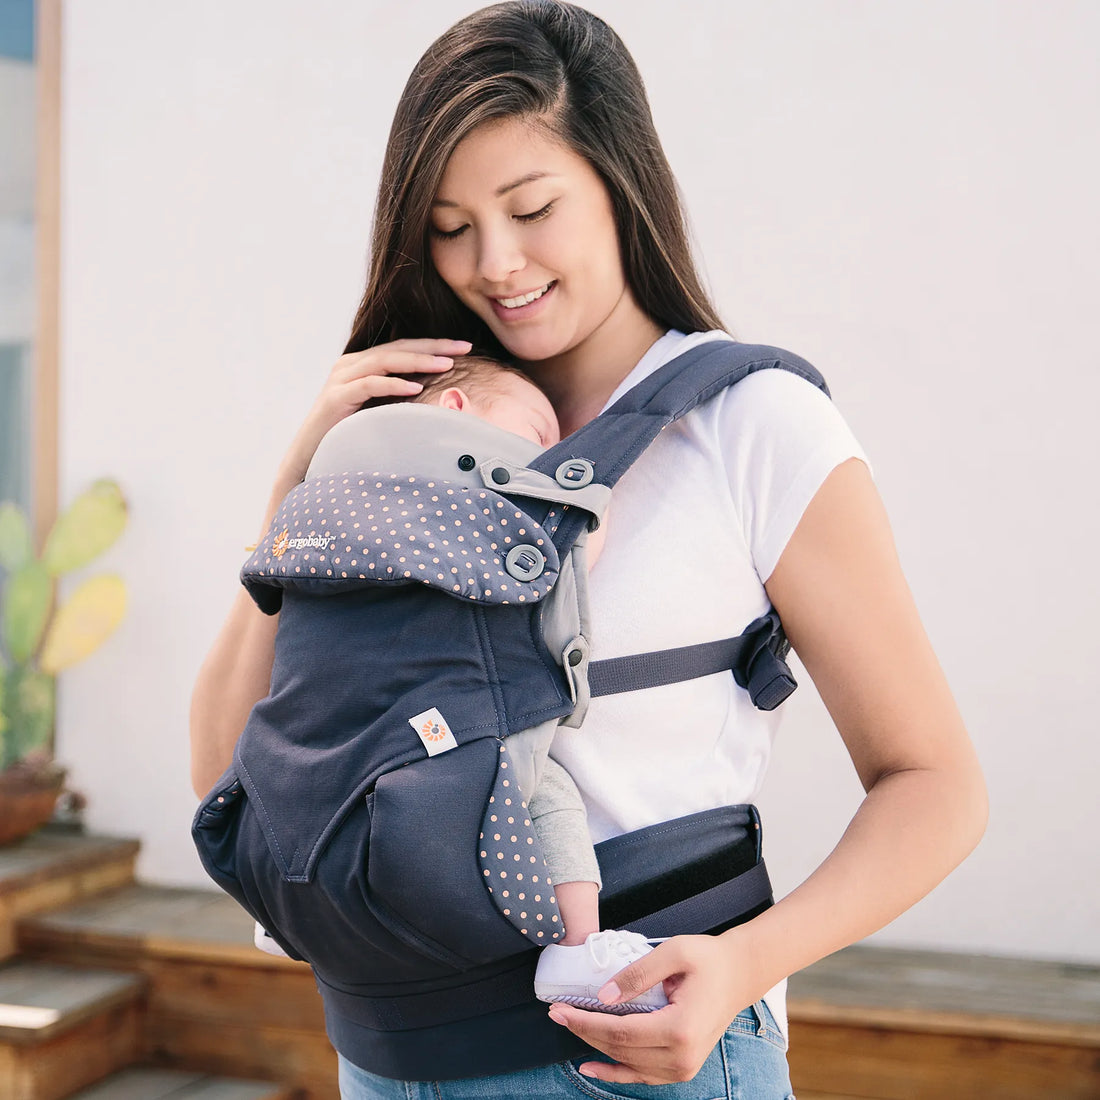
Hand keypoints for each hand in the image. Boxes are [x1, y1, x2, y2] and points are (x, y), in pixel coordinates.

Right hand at [276, 338, 470, 487]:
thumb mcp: (378, 409)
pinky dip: (393, 384)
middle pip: (398, 348)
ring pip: (385, 361)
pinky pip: (369, 385)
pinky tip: (415, 388)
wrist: (312, 455)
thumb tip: (437, 395)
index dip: (433, 345)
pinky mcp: (336, 398)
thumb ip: (398, 397)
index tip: (464, 346)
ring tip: (446, 365)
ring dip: (418, 362)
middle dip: (433, 347)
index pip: (403, 347)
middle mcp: (350, 365)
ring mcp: (341, 379)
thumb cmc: (349, 434)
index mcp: (361, 364)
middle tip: (464, 347)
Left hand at [547, 931, 759, 1084]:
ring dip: (595, 1047)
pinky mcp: (681, 1067)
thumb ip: (638, 974)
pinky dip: (615, 1072)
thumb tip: (604, 995)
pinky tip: (591, 1065)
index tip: (559, 1009)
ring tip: (570, 1026)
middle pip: (620, 1050)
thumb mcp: (674, 953)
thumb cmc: (710, 960)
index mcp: (680, 1029)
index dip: (586, 1022)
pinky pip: (641, 1075)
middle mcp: (682, 1057)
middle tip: (556, 1012)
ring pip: (627, 1064)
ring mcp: (683, 1068)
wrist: (740, 975)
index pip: (620, 1032)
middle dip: (584, 1031)